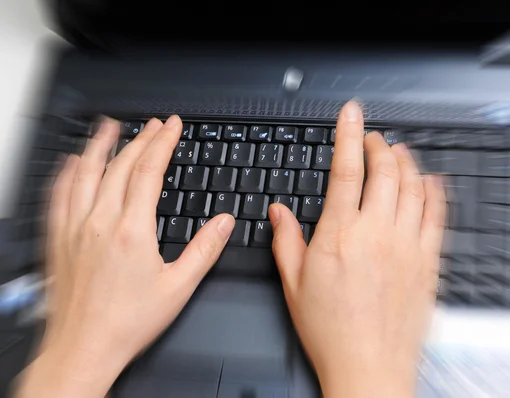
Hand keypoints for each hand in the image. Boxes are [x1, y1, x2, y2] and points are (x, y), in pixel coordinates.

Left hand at [16, 116, 233, 397]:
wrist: (83, 349)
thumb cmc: (126, 323)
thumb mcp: (179, 288)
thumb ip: (204, 250)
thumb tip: (224, 222)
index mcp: (132, 231)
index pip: (148, 172)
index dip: (162, 143)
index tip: (171, 126)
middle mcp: (99, 222)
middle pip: (120, 166)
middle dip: (140, 139)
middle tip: (153, 124)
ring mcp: (74, 228)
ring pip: (85, 173)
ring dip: (99, 145)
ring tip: (109, 126)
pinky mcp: (57, 240)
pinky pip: (58, 195)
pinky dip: (66, 173)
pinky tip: (70, 163)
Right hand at [269, 101, 445, 397]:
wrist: (369, 367)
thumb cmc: (331, 331)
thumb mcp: (294, 284)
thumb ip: (286, 240)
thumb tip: (279, 212)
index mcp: (340, 235)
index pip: (347, 171)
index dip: (349, 135)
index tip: (353, 113)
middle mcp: (377, 233)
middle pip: (386, 170)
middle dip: (379, 145)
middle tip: (373, 139)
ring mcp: (407, 246)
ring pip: (414, 186)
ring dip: (407, 162)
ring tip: (399, 152)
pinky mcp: (428, 261)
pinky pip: (437, 214)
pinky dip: (435, 190)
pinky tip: (431, 180)